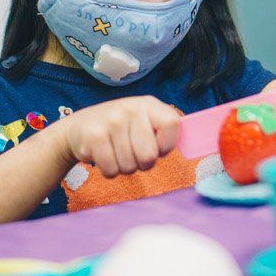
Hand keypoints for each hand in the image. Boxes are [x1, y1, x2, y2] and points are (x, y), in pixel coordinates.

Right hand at [56, 96, 181, 176]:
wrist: (78, 128)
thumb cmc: (120, 129)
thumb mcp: (143, 121)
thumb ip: (165, 130)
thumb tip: (197, 142)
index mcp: (148, 104)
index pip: (173, 125)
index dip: (166, 144)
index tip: (157, 146)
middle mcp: (131, 108)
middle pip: (149, 156)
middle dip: (142, 163)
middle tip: (131, 151)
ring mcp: (111, 121)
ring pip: (130, 166)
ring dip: (124, 167)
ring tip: (115, 151)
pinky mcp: (94, 138)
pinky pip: (112, 171)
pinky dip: (109, 170)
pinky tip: (103, 155)